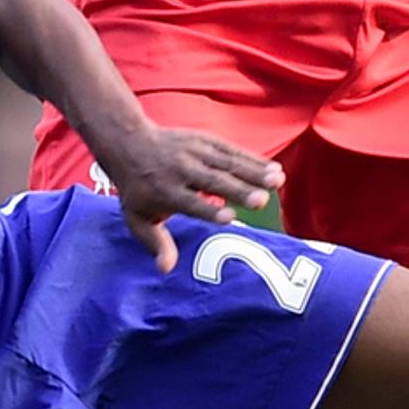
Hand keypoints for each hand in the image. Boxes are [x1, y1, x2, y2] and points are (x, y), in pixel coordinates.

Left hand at [101, 126, 286, 271]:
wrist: (130, 143)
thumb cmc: (139, 189)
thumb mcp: (138, 219)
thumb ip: (156, 243)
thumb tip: (166, 269)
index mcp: (164, 191)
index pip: (189, 202)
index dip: (209, 209)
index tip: (230, 218)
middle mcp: (181, 170)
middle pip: (213, 181)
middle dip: (238, 190)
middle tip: (262, 202)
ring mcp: (195, 152)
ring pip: (227, 163)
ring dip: (255, 171)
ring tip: (278, 181)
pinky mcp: (206, 140)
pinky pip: (233, 150)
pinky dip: (254, 159)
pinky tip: (275, 169)